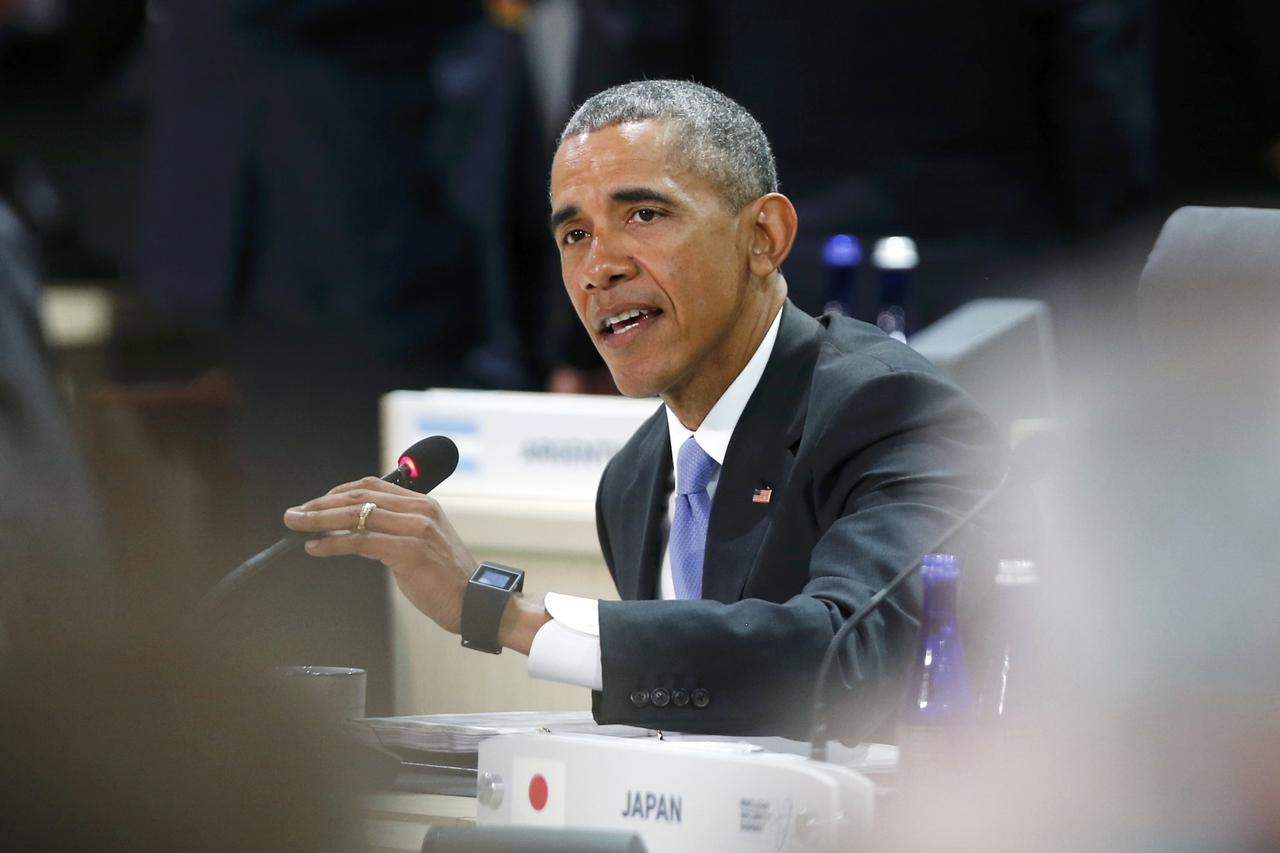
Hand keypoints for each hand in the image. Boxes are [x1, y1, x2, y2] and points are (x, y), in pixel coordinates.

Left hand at [283, 477, 475, 634]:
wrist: (475, 602)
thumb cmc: (448, 579)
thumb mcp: (424, 543)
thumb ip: (397, 530)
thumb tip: (358, 530)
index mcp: (423, 504)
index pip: (372, 486)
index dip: (338, 492)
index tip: (315, 503)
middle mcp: (419, 510)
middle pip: (359, 498)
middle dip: (320, 504)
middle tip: (294, 513)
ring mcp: (415, 529)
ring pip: (356, 516)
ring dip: (319, 520)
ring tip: (297, 526)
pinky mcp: (408, 551)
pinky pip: (361, 542)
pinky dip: (333, 544)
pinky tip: (316, 548)